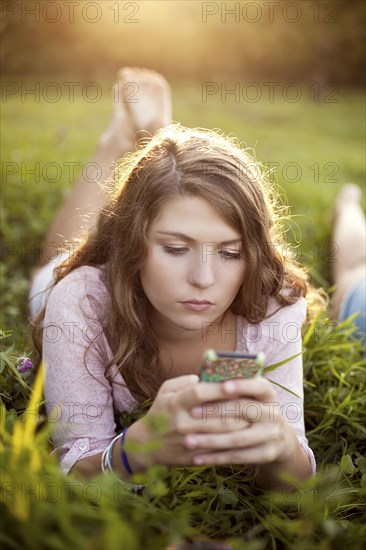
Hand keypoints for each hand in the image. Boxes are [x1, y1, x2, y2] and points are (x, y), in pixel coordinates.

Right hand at [127, 374, 250, 468]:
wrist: (146, 446)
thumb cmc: (160, 412)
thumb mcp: (165, 391)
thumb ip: (184, 381)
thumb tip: (205, 377)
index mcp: (175, 403)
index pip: (199, 393)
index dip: (218, 388)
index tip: (235, 383)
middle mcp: (181, 422)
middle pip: (216, 415)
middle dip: (238, 409)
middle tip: (255, 402)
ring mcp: (188, 441)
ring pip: (222, 434)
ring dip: (241, 426)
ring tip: (255, 419)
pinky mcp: (194, 457)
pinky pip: (219, 450)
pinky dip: (234, 443)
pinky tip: (245, 436)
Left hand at [182, 377, 297, 467]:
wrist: (278, 438)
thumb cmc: (250, 409)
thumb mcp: (249, 397)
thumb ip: (230, 388)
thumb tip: (199, 379)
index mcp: (268, 394)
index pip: (259, 386)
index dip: (242, 385)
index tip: (222, 386)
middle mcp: (273, 413)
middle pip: (244, 410)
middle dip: (216, 411)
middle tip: (191, 413)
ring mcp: (271, 435)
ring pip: (238, 438)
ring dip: (210, 440)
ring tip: (188, 440)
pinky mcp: (266, 454)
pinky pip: (237, 457)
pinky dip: (215, 457)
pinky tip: (197, 458)